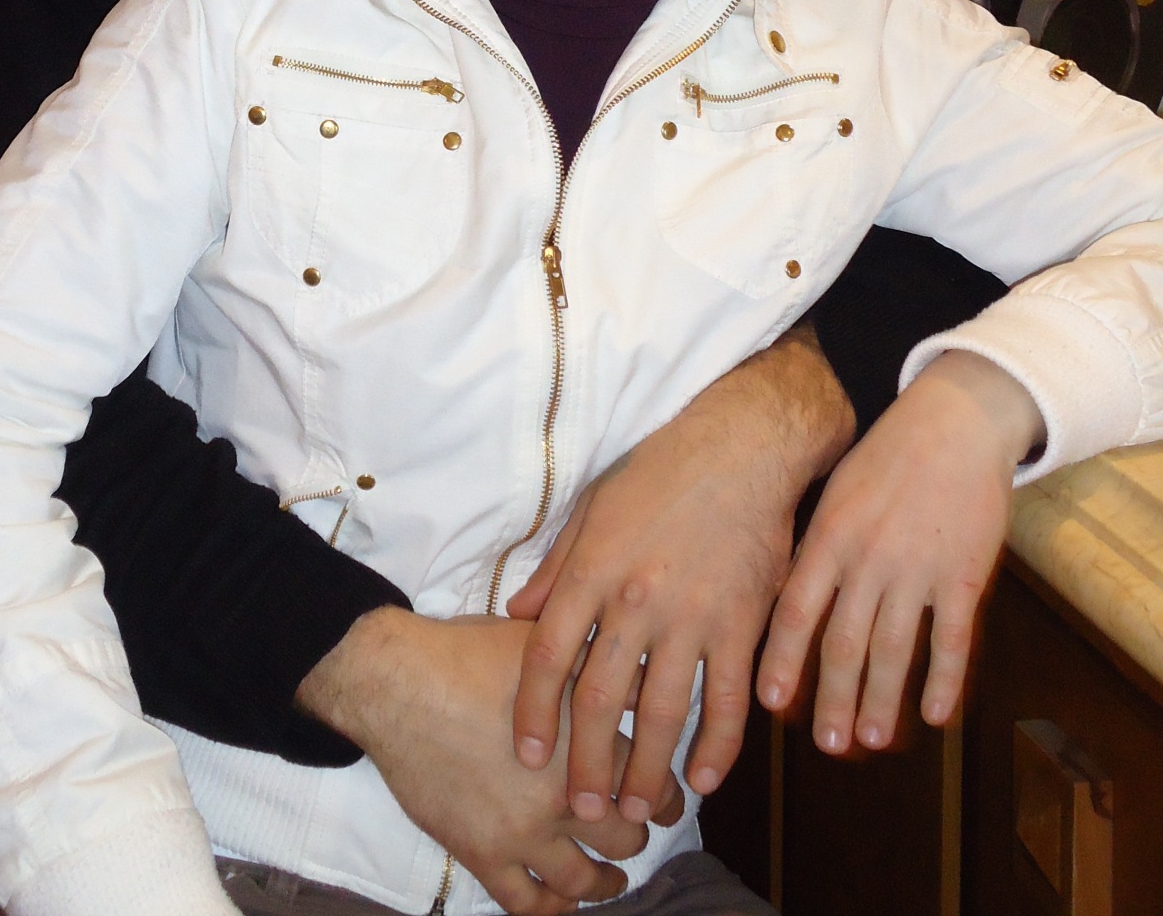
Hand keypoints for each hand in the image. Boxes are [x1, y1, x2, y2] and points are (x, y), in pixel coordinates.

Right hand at [298, 609, 651, 915]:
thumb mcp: (548, 646)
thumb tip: (649, 686)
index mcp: (588, 744)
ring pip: (582, 881)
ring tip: (612, 877)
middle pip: (625, 837)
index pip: (652, 786)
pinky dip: (550, 910)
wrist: (401, 682)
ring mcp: (523, 834)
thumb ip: (601, 670)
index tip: (670, 802)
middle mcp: (565, 797)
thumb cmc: (473, 654)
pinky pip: (526, 903)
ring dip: (605, 883)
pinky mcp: (483, 854)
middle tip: (636, 831)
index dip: (669, 798)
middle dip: (637, 836)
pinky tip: (560, 902)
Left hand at [507, 328, 852, 823]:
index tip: (528, 755)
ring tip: (638, 811)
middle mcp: (635, 600)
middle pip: (599, 697)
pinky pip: (729, 699)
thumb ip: (556, 567)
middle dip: (586, 762)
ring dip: (647, 769)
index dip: (534, 712)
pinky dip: (718, 745)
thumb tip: (516, 612)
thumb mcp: (593, 507)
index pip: (549, 656)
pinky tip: (705, 778)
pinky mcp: (741, 623)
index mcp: (593, 570)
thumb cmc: (662, 472)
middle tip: (579, 812)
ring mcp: (690, 616)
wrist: (742, 448)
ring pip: (662, 711)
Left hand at [757, 350, 1042, 753]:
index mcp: (830, 536)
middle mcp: (869, 558)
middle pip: (844, 642)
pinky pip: (953, 639)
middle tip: (827, 744)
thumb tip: (786, 599)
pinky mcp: (966, 574)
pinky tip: (937, 715)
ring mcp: (919, 568)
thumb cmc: (885, 456)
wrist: (953, 421)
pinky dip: (944, 680)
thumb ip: (815, 546)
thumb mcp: (835, 492)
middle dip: (833, 698)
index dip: (783, 659)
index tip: (770, 702)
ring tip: (872, 738)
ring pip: (896, 648)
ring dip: (883, 700)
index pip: (795, 609)